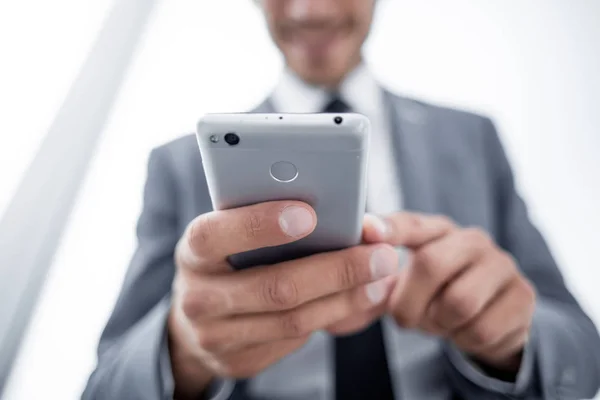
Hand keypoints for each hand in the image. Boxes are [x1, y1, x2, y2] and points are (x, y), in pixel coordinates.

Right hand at [169, 201, 398, 398]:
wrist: (193, 320)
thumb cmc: (226, 260)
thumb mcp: (232, 235)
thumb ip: (274, 222)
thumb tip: (348, 220)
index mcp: (193, 251)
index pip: (216, 235)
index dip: (261, 225)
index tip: (309, 214)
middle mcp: (198, 297)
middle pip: (275, 287)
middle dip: (336, 269)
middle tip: (380, 255)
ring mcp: (215, 336)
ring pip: (293, 320)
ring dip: (345, 299)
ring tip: (380, 279)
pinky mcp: (237, 363)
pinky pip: (293, 340)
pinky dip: (331, 317)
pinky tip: (355, 300)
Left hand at [364, 213, 535, 372]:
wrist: (490, 319)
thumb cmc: (438, 294)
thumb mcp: (409, 280)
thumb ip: (383, 270)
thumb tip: (354, 261)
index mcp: (438, 230)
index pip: (411, 224)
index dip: (389, 228)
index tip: (367, 231)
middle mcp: (472, 239)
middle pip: (431, 264)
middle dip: (408, 301)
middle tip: (401, 318)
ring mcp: (502, 265)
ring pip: (458, 302)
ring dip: (437, 323)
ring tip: (436, 322)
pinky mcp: (523, 296)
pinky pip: (481, 328)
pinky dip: (462, 339)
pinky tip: (461, 331)